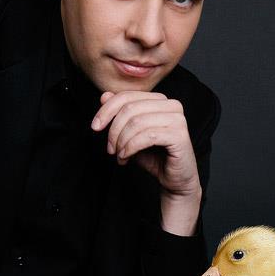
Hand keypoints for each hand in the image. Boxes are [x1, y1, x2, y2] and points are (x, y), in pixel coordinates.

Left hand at [91, 90, 202, 234]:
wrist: (175, 179)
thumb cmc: (155, 156)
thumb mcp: (131, 133)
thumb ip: (120, 114)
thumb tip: (104, 96)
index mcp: (160, 100)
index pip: (127, 96)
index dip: (106, 110)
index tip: (95, 127)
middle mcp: (171, 105)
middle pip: (130, 108)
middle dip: (114, 130)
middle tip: (110, 148)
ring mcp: (177, 119)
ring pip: (136, 122)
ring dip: (122, 141)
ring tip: (119, 155)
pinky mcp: (179, 135)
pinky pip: (147, 136)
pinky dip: (130, 148)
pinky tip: (126, 157)